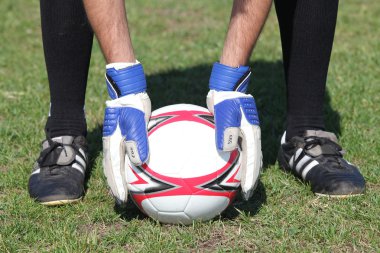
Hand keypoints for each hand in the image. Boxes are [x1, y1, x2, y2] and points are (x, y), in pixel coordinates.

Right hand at [102, 92, 150, 203]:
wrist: (128, 91)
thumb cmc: (132, 105)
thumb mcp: (136, 121)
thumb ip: (137, 140)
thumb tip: (139, 161)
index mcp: (112, 144)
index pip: (113, 169)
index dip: (117, 185)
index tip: (121, 199)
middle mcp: (112, 145)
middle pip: (112, 170)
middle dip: (115, 186)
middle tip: (120, 199)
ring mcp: (117, 140)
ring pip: (117, 163)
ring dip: (119, 177)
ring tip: (125, 189)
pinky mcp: (124, 136)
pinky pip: (125, 155)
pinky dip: (127, 166)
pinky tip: (137, 168)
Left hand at [207, 62, 261, 199]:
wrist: (227, 86)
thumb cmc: (226, 99)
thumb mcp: (225, 114)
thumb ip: (226, 131)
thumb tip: (225, 150)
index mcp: (251, 135)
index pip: (253, 161)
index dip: (250, 178)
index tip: (247, 192)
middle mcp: (251, 137)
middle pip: (254, 163)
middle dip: (251, 179)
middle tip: (246, 194)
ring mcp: (245, 135)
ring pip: (247, 158)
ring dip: (244, 172)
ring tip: (237, 185)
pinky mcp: (237, 132)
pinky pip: (237, 151)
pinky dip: (235, 161)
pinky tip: (224, 167)